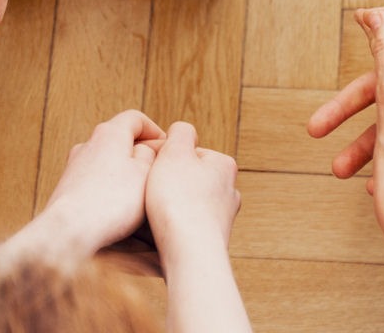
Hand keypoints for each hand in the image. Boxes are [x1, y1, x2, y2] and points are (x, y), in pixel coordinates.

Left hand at [18, 111, 165, 255]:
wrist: (68, 231)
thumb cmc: (111, 202)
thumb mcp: (147, 174)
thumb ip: (153, 155)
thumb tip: (150, 149)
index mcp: (109, 133)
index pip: (135, 119)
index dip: (155, 131)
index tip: (168, 148)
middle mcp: (88, 144)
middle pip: (120, 140)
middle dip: (142, 154)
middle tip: (159, 173)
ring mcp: (75, 167)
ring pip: (108, 162)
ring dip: (126, 173)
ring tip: (142, 195)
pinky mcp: (68, 189)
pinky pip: (96, 181)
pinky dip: (110, 188)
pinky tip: (120, 209)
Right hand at [144, 122, 241, 266]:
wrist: (189, 251)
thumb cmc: (179, 200)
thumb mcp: (174, 152)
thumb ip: (180, 133)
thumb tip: (183, 132)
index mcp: (225, 164)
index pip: (187, 152)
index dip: (165, 159)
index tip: (153, 170)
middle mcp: (230, 190)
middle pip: (188, 177)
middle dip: (170, 182)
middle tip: (154, 191)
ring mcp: (224, 217)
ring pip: (188, 202)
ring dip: (172, 205)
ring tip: (158, 213)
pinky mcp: (213, 239)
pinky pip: (189, 225)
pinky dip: (177, 225)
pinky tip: (166, 231)